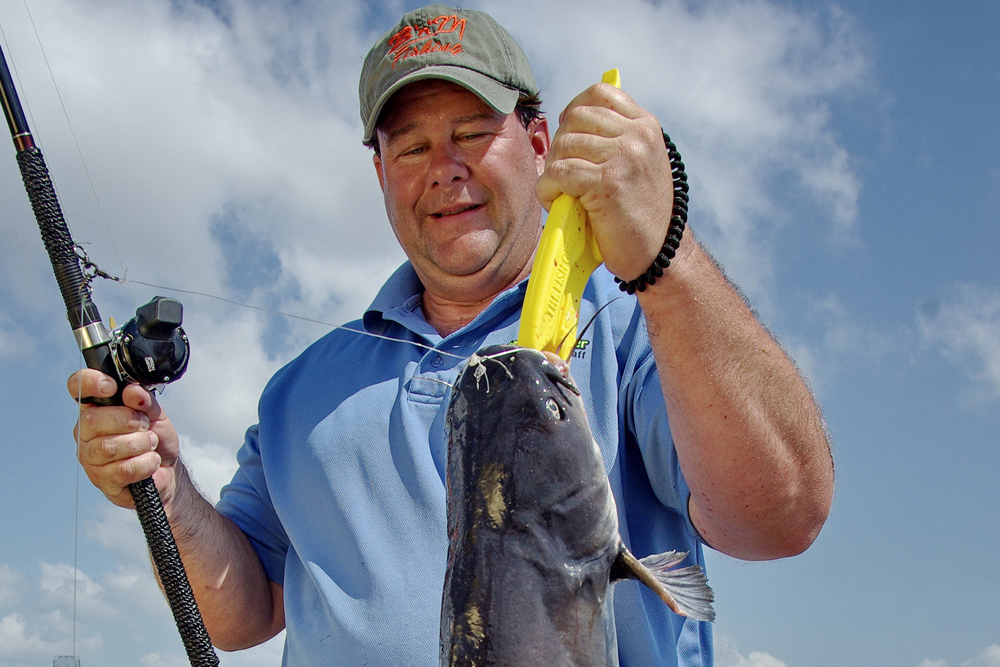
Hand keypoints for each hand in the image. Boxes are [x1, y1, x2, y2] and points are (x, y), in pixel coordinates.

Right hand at [70, 369, 181, 509]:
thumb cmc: (155, 440)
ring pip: (109, 447)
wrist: (167, 470)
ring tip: (150, 444)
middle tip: (145, 425)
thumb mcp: (156, 414)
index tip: (111, 386)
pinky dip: (145, 463)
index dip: (90, 383)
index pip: (78, 387)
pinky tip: (150, 461)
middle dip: (130, 420)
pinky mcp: (102, 479)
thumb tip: (132, 391)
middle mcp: (86, 432)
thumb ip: (145, 400)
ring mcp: (91, 457)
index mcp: (96, 408)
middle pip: (93, 420)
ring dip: (140, 443)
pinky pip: (123, 469)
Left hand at [535, 83, 674, 281]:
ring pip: (564, 145)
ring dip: (552, 172)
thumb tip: (573, 117)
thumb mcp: (638, 165)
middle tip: (563, 174)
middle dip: (560, 146)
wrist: (660, 253)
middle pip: (575, 118)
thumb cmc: (641, 214)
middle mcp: (637, 136)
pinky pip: (559, 173)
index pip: (600, 93)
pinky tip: (557, 202)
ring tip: (561, 192)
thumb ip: (616, 139)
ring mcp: (624, 156)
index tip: (570, 136)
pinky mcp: (608, 182)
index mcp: (645, 126)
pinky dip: (548, 189)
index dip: (574, 110)